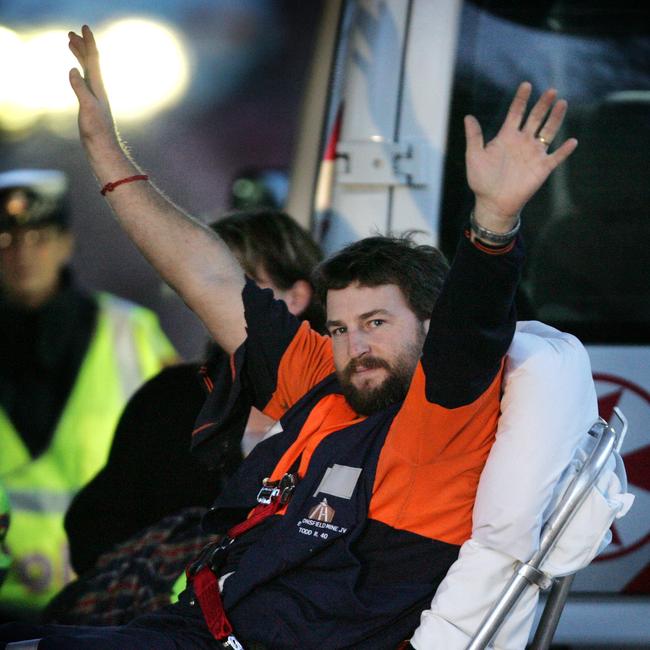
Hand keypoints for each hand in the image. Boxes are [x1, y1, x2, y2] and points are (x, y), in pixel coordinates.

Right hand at [68, 25, 119, 158]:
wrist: (103, 148)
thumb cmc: (96, 130)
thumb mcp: (87, 107)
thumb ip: (81, 88)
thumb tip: (73, 70)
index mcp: (98, 87)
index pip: (94, 60)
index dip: (89, 43)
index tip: (85, 27)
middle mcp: (98, 89)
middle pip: (90, 62)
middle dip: (82, 46)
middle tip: (72, 33)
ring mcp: (95, 97)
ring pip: (87, 70)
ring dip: (80, 56)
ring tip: (72, 45)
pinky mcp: (90, 105)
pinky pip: (84, 81)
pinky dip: (79, 72)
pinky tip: (76, 73)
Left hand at [464, 82, 577, 231]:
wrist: (492, 203)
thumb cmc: (481, 180)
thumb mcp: (474, 156)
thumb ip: (474, 137)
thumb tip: (468, 116)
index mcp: (507, 136)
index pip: (516, 112)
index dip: (521, 99)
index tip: (526, 85)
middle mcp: (522, 141)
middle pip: (536, 118)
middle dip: (543, 104)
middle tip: (551, 90)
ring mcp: (534, 153)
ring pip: (548, 131)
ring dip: (556, 118)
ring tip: (562, 103)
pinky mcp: (542, 168)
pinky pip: (556, 157)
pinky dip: (564, 150)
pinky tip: (572, 141)